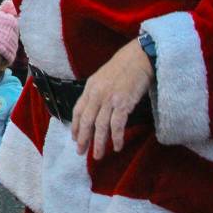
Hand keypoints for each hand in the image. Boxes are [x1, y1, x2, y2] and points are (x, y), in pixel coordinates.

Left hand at [71, 39, 154, 160]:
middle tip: (81, 152)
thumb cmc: (123, 67)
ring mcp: (109, 99)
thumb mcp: (102, 77)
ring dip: (99, 143)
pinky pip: (117, 125)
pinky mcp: (123, 103)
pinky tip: (117, 146)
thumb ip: (96, 92)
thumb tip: (93, 108)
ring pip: (100, 126)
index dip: (75, 126)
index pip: (77, 110)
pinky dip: (116, 138)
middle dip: (83, 139)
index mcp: (90, 87)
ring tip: (98, 155)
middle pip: (86, 121)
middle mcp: (96, 94)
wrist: (139, 57)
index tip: (74, 138)